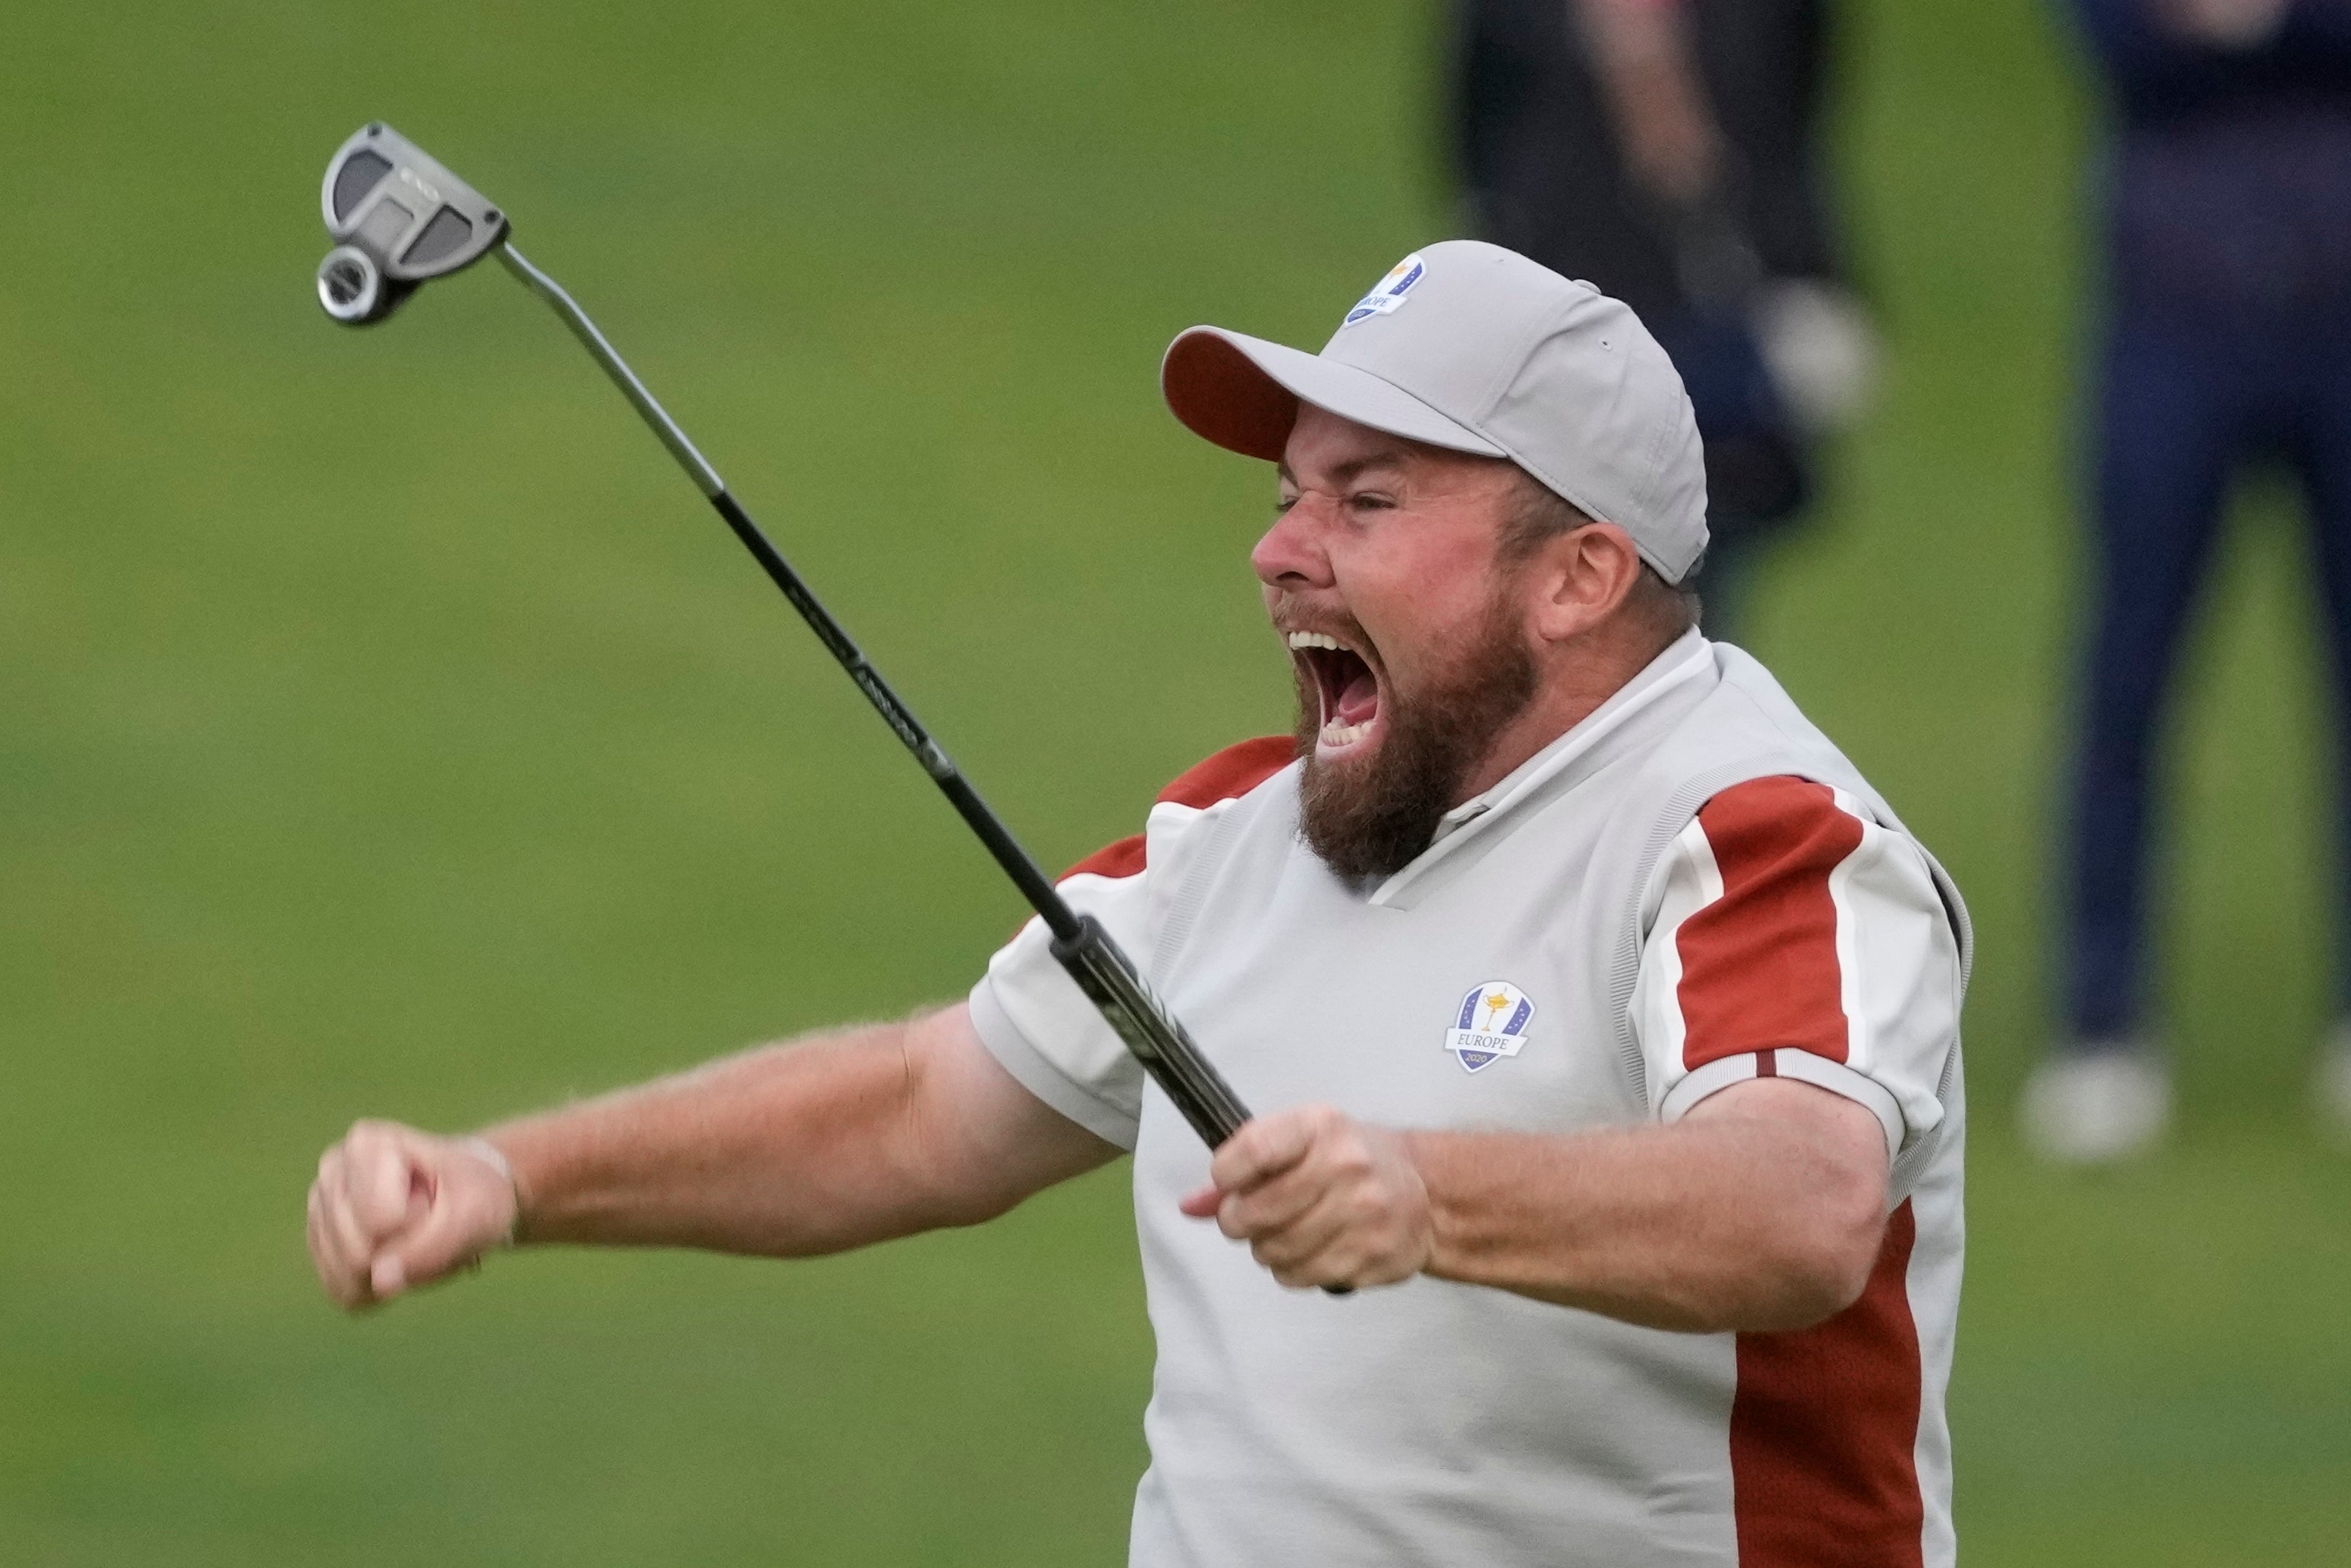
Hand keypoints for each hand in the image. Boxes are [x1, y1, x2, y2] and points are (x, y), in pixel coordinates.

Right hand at [306, 1120, 518, 1309]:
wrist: (468, 1195)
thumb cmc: (474, 1192)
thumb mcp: (475, 1214)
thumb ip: (433, 1247)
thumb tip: (380, 1283)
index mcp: (366, 1145)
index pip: (380, 1221)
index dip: (418, 1225)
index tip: (436, 1198)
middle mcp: (333, 1172)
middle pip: (358, 1252)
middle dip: (405, 1252)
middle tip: (429, 1220)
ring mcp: (320, 1208)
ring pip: (346, 1275)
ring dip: (393, 1273)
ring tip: (413, 1236)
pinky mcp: (321, 1243)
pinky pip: (342, 1290)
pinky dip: (379, 1288)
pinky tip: (397, 1260)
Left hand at [1179, 1105, 1431, 1289]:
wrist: (1427, 1193)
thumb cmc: (1351, 1160)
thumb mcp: (1302, 1141)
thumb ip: (1244, 1167)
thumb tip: (1190, 1205)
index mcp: (1321, 1127)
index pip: (1252, 1150)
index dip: (1225, 1174)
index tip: (1227, 1182)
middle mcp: (1345, 1167)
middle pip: (1256, 1211)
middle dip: (1238, 1221)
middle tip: (1247, 1218)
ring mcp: (1362, 1214)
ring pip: (1274, 1251)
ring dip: (1266, 1248)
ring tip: (1284, 1232)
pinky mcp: (1372, 1255)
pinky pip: (1301, 1276)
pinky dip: (1292, 1270)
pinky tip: (1309, 1250)